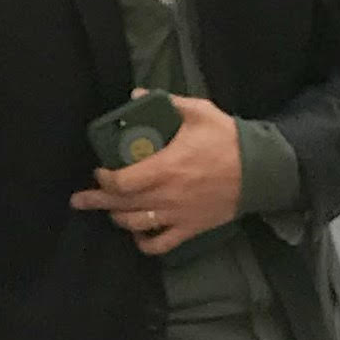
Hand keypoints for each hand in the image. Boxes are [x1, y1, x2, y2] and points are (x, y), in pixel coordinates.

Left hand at [69, 95, 244, 255]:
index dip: (105, 178)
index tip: (100, 170)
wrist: (260, 170)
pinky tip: (137, 235)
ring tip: (108, 210)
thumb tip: (136, 95)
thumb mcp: (199, 111)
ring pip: (136, 225)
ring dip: (117, 218)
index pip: (123, 181)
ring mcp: (177, 216)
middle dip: (96, 201)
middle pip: (121, 205)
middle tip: (80, 199)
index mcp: (166, 167)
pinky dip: (144, 244)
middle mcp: (167, 195)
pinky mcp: (190, 229)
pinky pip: (160, 245)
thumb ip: (167, 103)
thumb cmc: (227, 139)